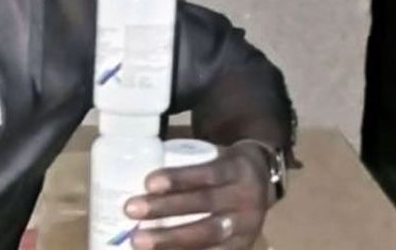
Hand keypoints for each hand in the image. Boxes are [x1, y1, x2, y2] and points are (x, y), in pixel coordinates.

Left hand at [123, 143, 272, 248]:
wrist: (265, 182)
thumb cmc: (222, 166)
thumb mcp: (212, 156)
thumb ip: (183, 163)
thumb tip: (132, 171)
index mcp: (236, 169)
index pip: (206, 173)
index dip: (178, 179)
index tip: (148, 183)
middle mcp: (245, 198)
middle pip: (204, 204)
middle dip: (165, 208)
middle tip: (131, 209)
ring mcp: (247, 226)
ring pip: (208, 235)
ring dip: (170, 240)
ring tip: (138, 241)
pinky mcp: (244, 246)